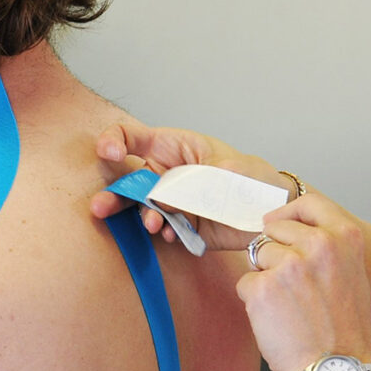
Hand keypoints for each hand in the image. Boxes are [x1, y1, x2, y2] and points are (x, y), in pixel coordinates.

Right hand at [91, 122, 289, 250]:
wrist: (271, 211)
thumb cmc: (252, 176)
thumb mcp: (225, 170)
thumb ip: (193, 183)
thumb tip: (163, 201)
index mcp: (173, 146)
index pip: (132, 136)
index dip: (114, 141)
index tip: (110, 154)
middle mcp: (166, 173)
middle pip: (128, 179)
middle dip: (113, 193)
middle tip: (99, 207)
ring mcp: (171, 201)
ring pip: (142, 208)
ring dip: (140, 217)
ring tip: (152, 224)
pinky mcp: (180, 225)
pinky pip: (162, 228)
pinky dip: (163, 232)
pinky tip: (171, 233)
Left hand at [235, 193, 370, 370]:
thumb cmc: (345, 330)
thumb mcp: (353, 275)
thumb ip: (329, 246)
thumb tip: (295, 228)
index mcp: (345, 237)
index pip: (307, 202)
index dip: (288, 214)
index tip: (278, 225)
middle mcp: (319, 244)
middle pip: (275, 229)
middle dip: (275, 252)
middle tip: (293, 287)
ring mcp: (289, 265)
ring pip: (258, 255)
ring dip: (265, 277)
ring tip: (289, 307)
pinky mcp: (262, 288)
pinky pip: (246, 282)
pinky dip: (254, 300)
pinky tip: (276, 320)